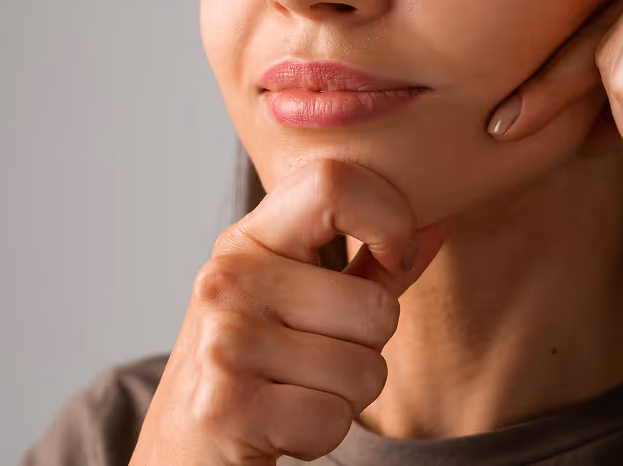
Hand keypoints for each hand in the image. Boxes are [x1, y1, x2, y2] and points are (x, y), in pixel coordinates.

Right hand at [130, 159, 448, 464]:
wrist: (182, 453)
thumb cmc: (259, 370)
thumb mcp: (304, 301)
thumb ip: (372, 263)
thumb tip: (439, 220)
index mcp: (248, 240)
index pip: (334, 183)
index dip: (389, 219)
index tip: (394, 257)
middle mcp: (227, 279)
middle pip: (376, 307)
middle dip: (368, 351)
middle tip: (313, 363)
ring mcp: (222, 341)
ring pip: (365, 371)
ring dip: (345, 399)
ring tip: (293, 394)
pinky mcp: (226, 406)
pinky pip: (333, 421)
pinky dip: (320, 436)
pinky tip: (278, 426)